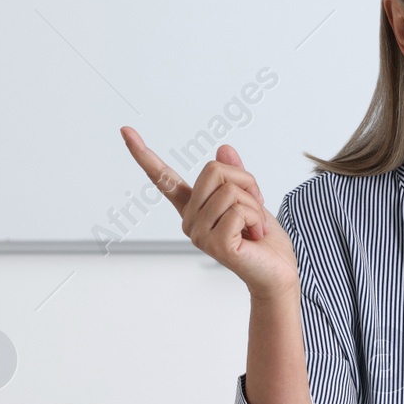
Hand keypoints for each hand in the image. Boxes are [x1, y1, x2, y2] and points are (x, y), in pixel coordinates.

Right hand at [119, 127, 296, 300]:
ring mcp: (199, 234)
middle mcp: (189, 220)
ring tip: (254, 227)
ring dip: (254, 205)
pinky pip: (239, 210)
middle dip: (245, 182)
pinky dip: (256, 218)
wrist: (278, 272)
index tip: (125, 131)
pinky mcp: (215, 244)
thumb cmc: (263, 240)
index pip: (164, 178)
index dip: (143, 153)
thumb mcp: (251, 199)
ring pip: (230, 191)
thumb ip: (235, 176)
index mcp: (193, 207)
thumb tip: (223, 148)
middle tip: (255, 207)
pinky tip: (254, 236)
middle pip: (214, 170)